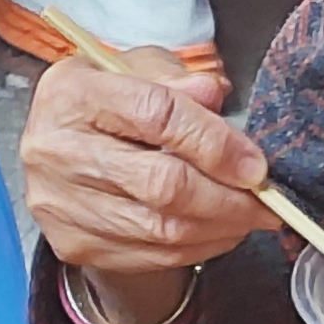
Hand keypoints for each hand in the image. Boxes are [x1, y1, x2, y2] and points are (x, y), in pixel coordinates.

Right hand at [18, 50, 274, 323]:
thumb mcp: (137, 68)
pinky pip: (149, 256)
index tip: (256, 165)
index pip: (156, 115)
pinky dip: (197, 248)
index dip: (215, 142)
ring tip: (251, 217)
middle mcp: (56, 149)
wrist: (60, 144)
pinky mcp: (71, 242)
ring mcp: (60, 203)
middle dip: (228, 197)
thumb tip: (214, 95)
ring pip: (161, 229)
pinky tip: (218, 231)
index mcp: (72, 93)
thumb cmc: (108, 100)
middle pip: (161, 184)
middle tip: (267, 201)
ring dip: (220, 228)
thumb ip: (177, 78)